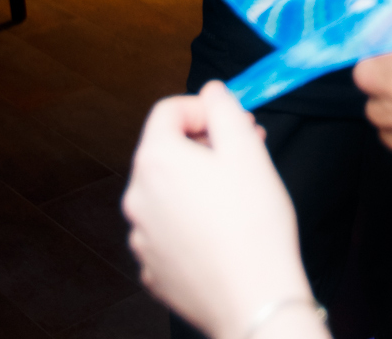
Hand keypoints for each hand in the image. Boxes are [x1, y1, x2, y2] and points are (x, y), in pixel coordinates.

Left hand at [124, 82, 320, 338]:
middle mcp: (137, 197)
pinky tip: (223, 231)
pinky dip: (190, 222)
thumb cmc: (254, 224)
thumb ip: (224, 108)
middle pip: (166, 151)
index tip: (235, 123)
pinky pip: (168, 230)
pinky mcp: (152, 268)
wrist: (253, 299)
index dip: (204, 108)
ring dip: (197, 184)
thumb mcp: (247, 149)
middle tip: (247, 154)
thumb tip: (211, 91)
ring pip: (167, 192)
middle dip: (204, 145)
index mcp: (155, 161)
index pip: (168, 110)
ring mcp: (140, 236)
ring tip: (238, 195)